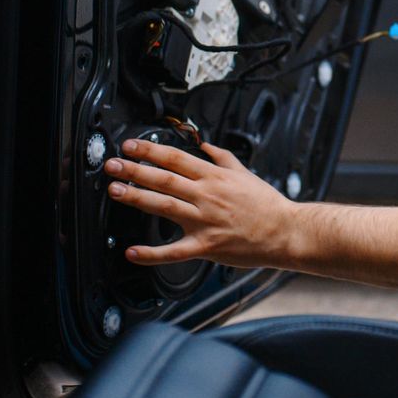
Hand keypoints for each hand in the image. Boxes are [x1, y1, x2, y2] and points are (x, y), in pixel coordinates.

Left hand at [102, 137, 297, 267]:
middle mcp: (207, 195)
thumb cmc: (266, 204)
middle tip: (113, 165)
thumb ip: (222, 157)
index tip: (130, 145)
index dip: (150, 150)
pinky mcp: (206, 246)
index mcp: (215, 176)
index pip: (176, 158)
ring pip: (165, 206)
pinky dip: (152, 253)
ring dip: (137, 197)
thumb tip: (204, 144)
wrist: (285, 231)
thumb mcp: (245, 172)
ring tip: (116, 191)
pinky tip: (133, 252)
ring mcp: (205, 220)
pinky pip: (175, 251)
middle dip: (135, 169)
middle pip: (165, 178)